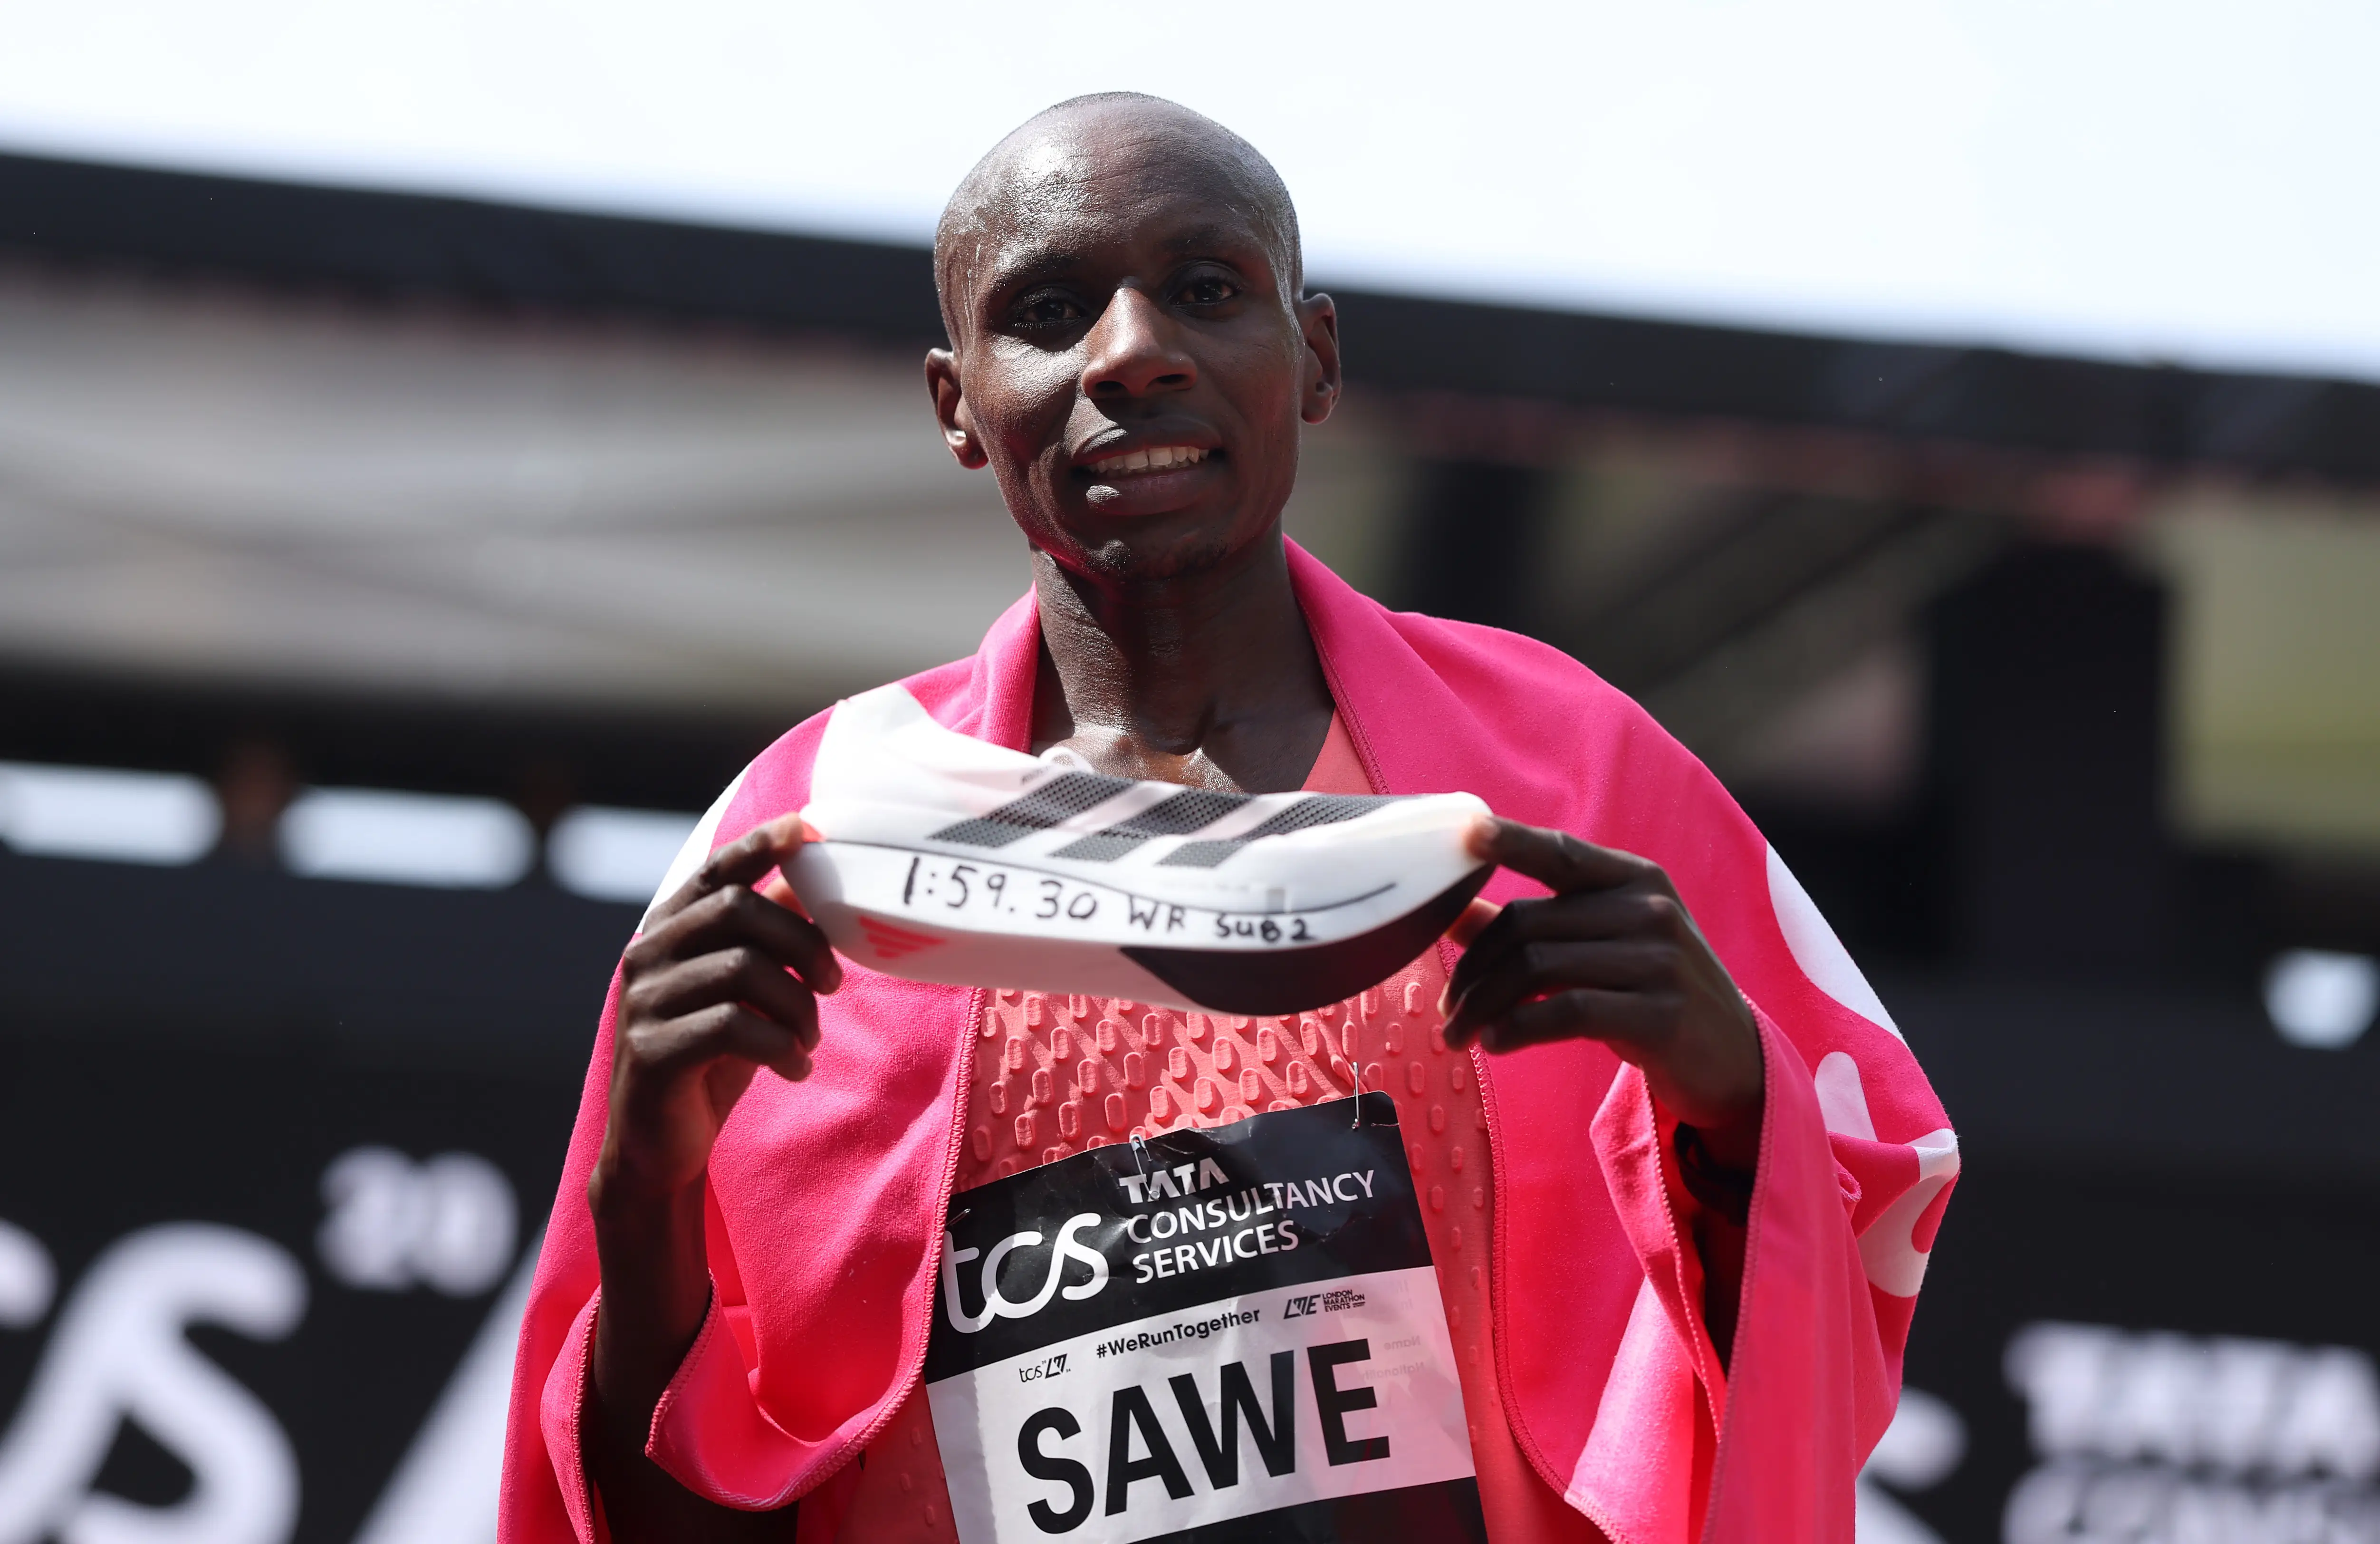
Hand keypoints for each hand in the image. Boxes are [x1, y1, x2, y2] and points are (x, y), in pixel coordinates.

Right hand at [593, 815, 842, 1205]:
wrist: (659, 1146)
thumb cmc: (710, 1057)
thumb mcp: (743, 990)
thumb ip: (766, 935)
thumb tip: (810, 878)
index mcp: (668, 930)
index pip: (714, 870)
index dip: (760, 845)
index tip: (808, 828)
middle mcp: (646, 954)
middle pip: (738, 912)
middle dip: (802, 943)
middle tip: (834, 985)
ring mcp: (643, 1002)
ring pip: (742, 970)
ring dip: (797, 1007)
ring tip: (809, 1040)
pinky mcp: (651, 1050)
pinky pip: (732, 1027)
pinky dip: (780, 1046)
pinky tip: (796, 1068)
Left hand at [1443, 817, 1763, 1164]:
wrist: (1732, 1057)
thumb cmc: (1650, 991)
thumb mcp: (1601, 947)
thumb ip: (1534, 927)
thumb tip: (1454, 911)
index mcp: (1635, 881)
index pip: (1562, 853)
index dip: (1511, 840)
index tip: (1467, 833)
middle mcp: (1650, 911)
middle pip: (1528, 924)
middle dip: (1474, 970)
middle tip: (1449, 1009)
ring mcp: (1660, 962)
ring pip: (1537, 968)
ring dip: (1484, 1006)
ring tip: (1461, 1034)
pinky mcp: (1661, 1015)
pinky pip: (1568, 1011)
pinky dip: (1519, 1028)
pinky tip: (1497, 1043)